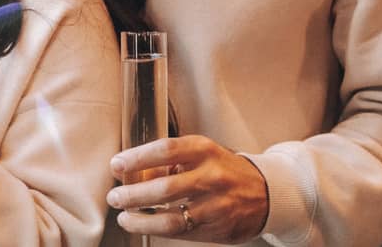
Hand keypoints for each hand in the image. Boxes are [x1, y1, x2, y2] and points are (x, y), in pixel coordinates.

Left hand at [107, 135, 269, 242]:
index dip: (136, 158)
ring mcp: (217, 205)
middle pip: (165, 188)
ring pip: (171, 218)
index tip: (116, 165)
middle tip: (115, 197)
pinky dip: (157, 229)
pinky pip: (181, 232)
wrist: (266, 193)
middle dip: (133, 195)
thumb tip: (131, 174)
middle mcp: (213, 176)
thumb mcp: (201, 155)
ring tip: (125, 217)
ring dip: (141, 219)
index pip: (165, 150)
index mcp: (205, 150)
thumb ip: (169, 163)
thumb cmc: (223, 170)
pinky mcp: (219, 229)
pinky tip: (144, 224)